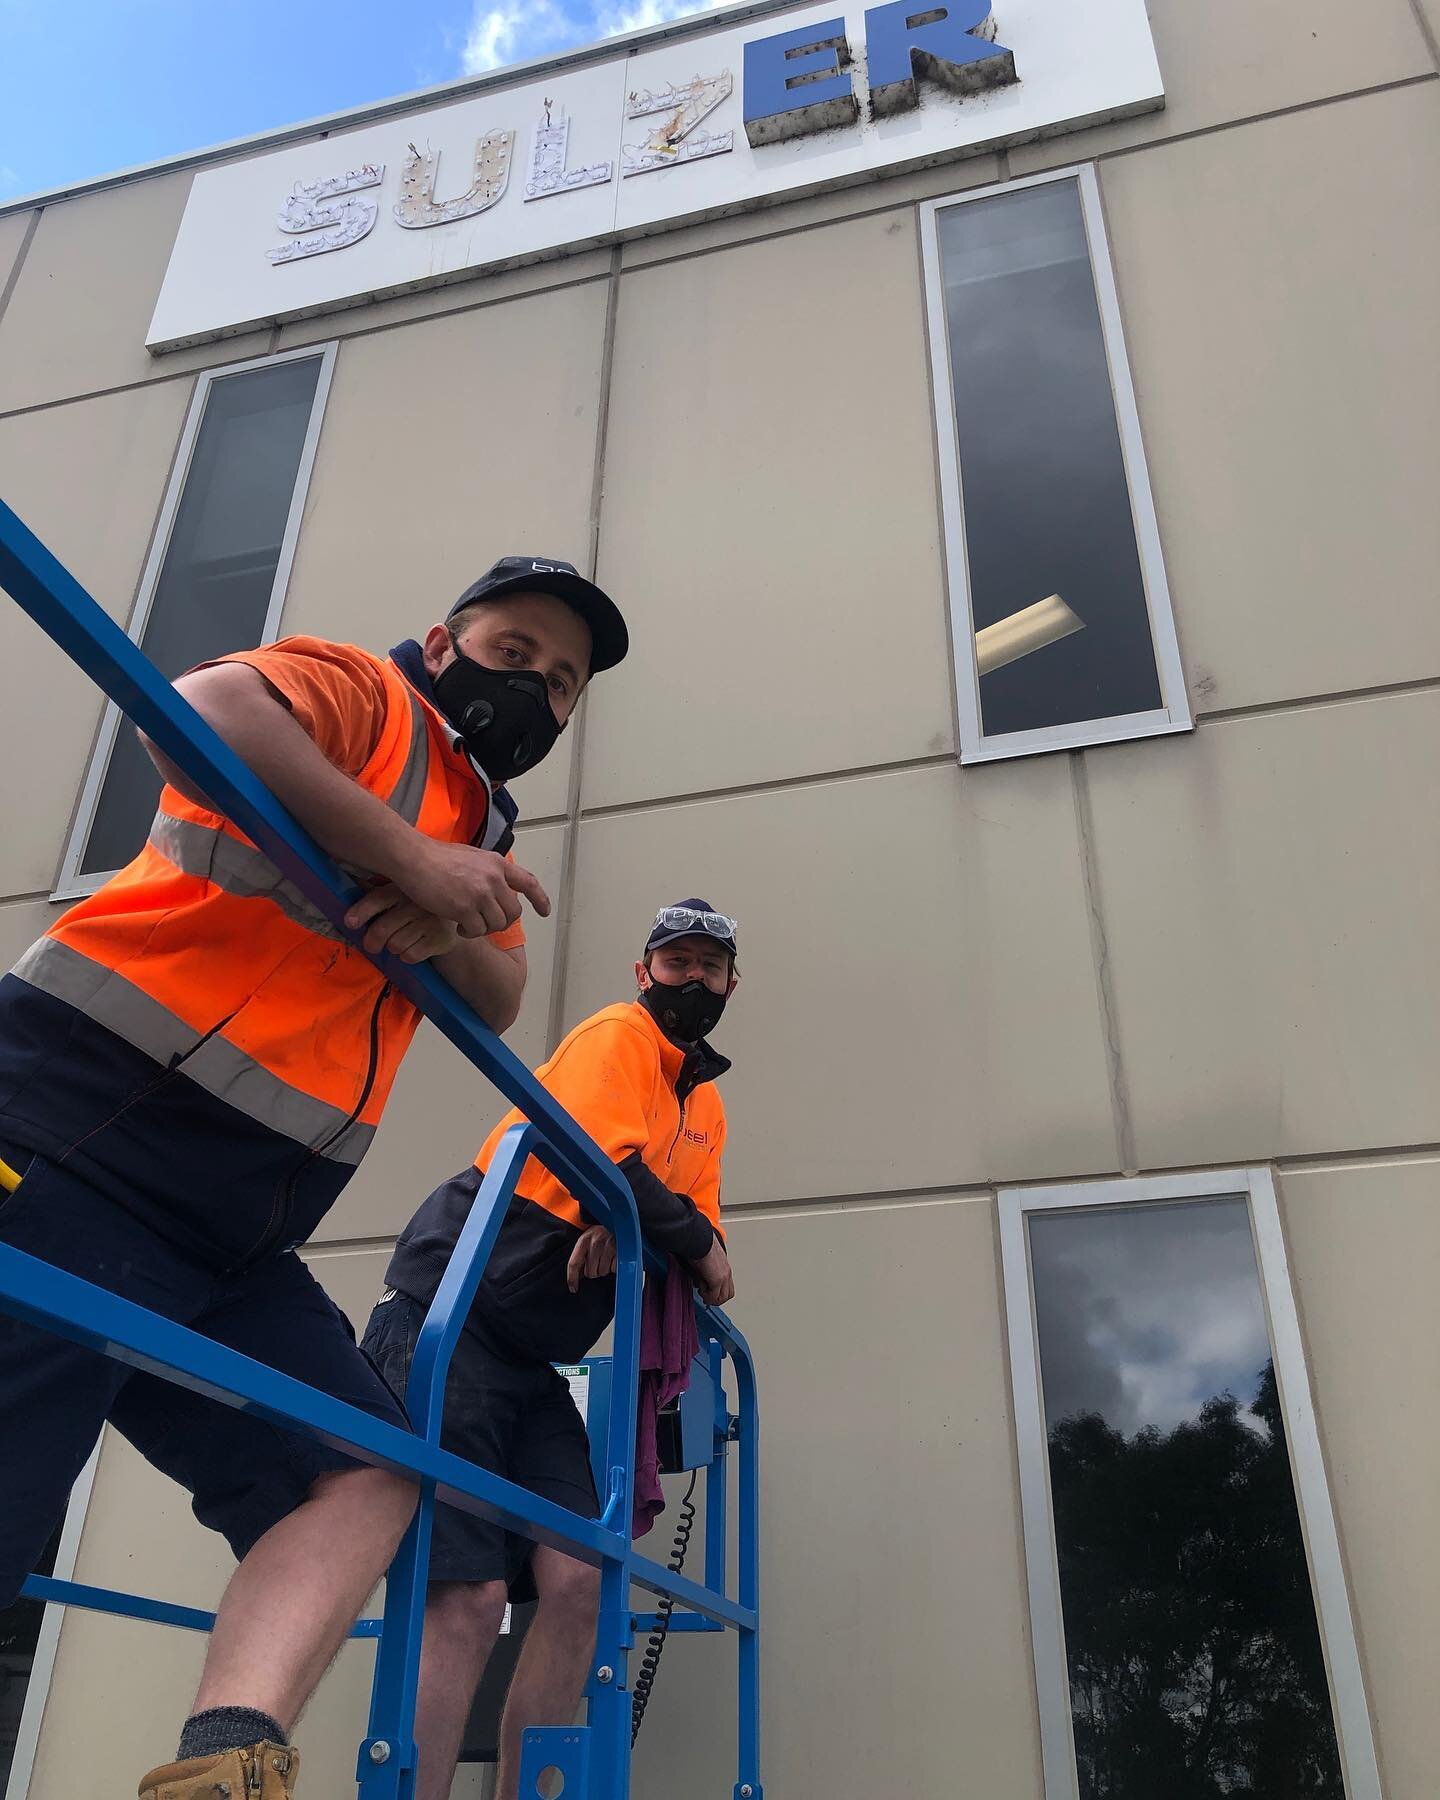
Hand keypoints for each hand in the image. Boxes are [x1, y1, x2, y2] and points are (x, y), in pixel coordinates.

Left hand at [344, 883, 459, 962]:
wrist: (460, 919)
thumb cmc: (420, 908)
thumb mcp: (402, 895)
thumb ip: (378, 897)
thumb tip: (343, 887)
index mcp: (403, 889)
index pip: (377, 899)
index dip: (361, 912)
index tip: (350, 923)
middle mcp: (417, 903)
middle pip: (382, 929)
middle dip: (372, 942)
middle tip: (372, 946)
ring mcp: (430, 921)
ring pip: (395, 945)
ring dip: (393, 948)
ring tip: (400, 942)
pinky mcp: (440, 939)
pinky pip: (410, 955)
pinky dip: (407, 956)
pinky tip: (414, 947)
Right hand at [401, 841, 550, 938]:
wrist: (413, 858)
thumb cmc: (435, 857)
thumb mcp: (471, 856)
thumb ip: (487, 871)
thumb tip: (497, 887)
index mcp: (497, 864)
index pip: (528, 882)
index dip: (540, 899)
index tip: (545, 912)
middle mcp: (494, 878)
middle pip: (513, 912)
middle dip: (501, 922)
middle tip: (484, 923)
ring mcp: (480, 894)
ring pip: (497, 924)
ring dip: (483, 929)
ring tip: (466, 924)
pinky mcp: (465, 908)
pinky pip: (477, 931)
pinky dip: (469, 933)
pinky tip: (458, 927)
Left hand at [566, 1225, 616, 1292]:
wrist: (623, 1224)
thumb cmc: (603, 1234)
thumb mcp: (589, 1240)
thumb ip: (581, 1256)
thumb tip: (577, 1276)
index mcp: (584, 1240)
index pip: (574, 1263)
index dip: (572, 1278)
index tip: (573, 1288)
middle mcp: (595, 1242)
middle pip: (590, 1272)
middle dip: (594, 1271)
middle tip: (600, 1261)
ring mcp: (608, 1246)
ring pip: (602, 1272)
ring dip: (605, 1269)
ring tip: (608, 1257)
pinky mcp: (620, 1252)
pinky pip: (613, 1270)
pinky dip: (614, 1267)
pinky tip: (615, 1257)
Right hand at [692, 1237, 734, 1307]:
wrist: (699, 1239)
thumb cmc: (699, 1245)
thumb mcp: (705, 1261)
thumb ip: (706, 1272)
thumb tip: (700, 1281)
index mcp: (724, 1267)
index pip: (727, 1287)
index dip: (717, 1292)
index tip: (707, 1292)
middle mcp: (726, 1273)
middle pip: (728, 1295)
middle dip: (715, 1298)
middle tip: (705, 1294)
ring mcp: (723, 1277)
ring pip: (722, 1298)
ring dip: (710, 1298)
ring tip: (702, 1289)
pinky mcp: (717, 1280)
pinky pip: (713, 1297)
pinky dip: (706, 1296)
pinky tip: (700, 1286)